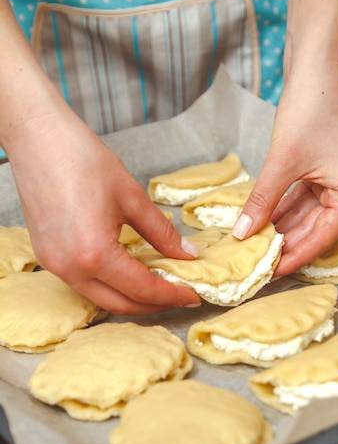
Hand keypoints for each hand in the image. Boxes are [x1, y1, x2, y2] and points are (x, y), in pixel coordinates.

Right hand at [7, 109, 200, 314]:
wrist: (39, 138)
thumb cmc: (83, 160)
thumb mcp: (132, 197)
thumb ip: (162, 232)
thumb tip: (187, 254)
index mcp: (95, 254)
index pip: (143, 289)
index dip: (171, 295)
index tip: (192, 295)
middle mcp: (71, 269)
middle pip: (120, 305)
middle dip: (153, 305)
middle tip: (178, 295)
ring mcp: (55, 266)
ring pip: (100, 297)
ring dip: (130, 297)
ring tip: (156, 285)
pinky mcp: (47, 257)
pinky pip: (84, 284)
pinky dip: (109, 285)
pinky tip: (126, 272)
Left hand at [233, 69, 337, 276]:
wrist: (313, 69)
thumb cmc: (309, 109)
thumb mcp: (281, 163)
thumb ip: (262, 201)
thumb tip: (242, 234)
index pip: (323, 237)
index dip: (295, 257)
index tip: (271, 273)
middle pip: (314, 229)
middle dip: (285, 245)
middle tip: (257, 265)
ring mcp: (334, 181)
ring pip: (304, 217)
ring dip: (280, 230)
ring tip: (255, 248)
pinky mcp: (319, 172)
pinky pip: (299, 201)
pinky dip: (280, 211)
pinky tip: (261, 224)